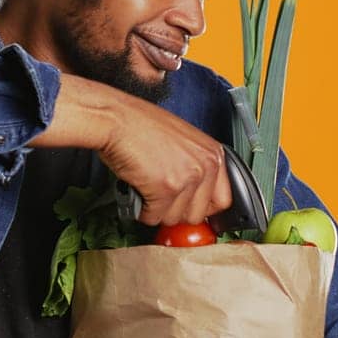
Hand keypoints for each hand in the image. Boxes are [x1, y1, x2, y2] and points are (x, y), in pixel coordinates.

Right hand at [35, 73, 231, 226]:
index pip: (222, 200)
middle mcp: (205, 166)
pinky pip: (153, 217)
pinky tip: (137, 193)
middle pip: (197, 214)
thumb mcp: (181, 140)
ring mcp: (186, 179)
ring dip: (156, 210)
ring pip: (174, 218)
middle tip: (160, 199)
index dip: (200, 207)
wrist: (115, 119)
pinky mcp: (164, 189)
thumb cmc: (139, 125)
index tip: (187, 207)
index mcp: (212, 153)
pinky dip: (141, 210)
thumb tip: (191, 193)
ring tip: (146, 191)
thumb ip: (193, 165)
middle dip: (175, 211)